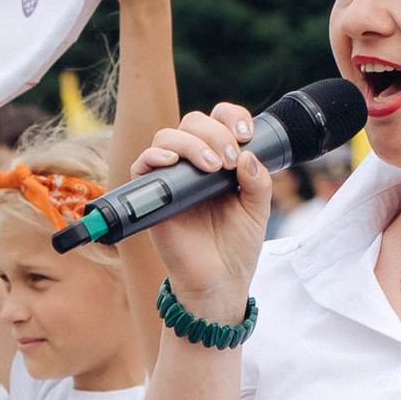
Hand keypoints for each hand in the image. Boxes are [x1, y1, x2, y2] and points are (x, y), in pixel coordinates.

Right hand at [135, 105, 266, 319]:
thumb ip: (258, 182)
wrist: (219, 282)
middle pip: (192, 123)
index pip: (219, 120)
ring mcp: (172, 178)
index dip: (230, 117)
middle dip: (214, 133)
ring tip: (212, 167)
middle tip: (229, 160)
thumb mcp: (258, 210)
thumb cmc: (237, 247)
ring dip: (192, 144)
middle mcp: (194, 164)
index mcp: (221, 161)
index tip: (246, 133)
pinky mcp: (152, 196)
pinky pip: (142, 165)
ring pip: (168, 137)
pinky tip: (172, 162)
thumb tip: (248, 155)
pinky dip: (154, 156)